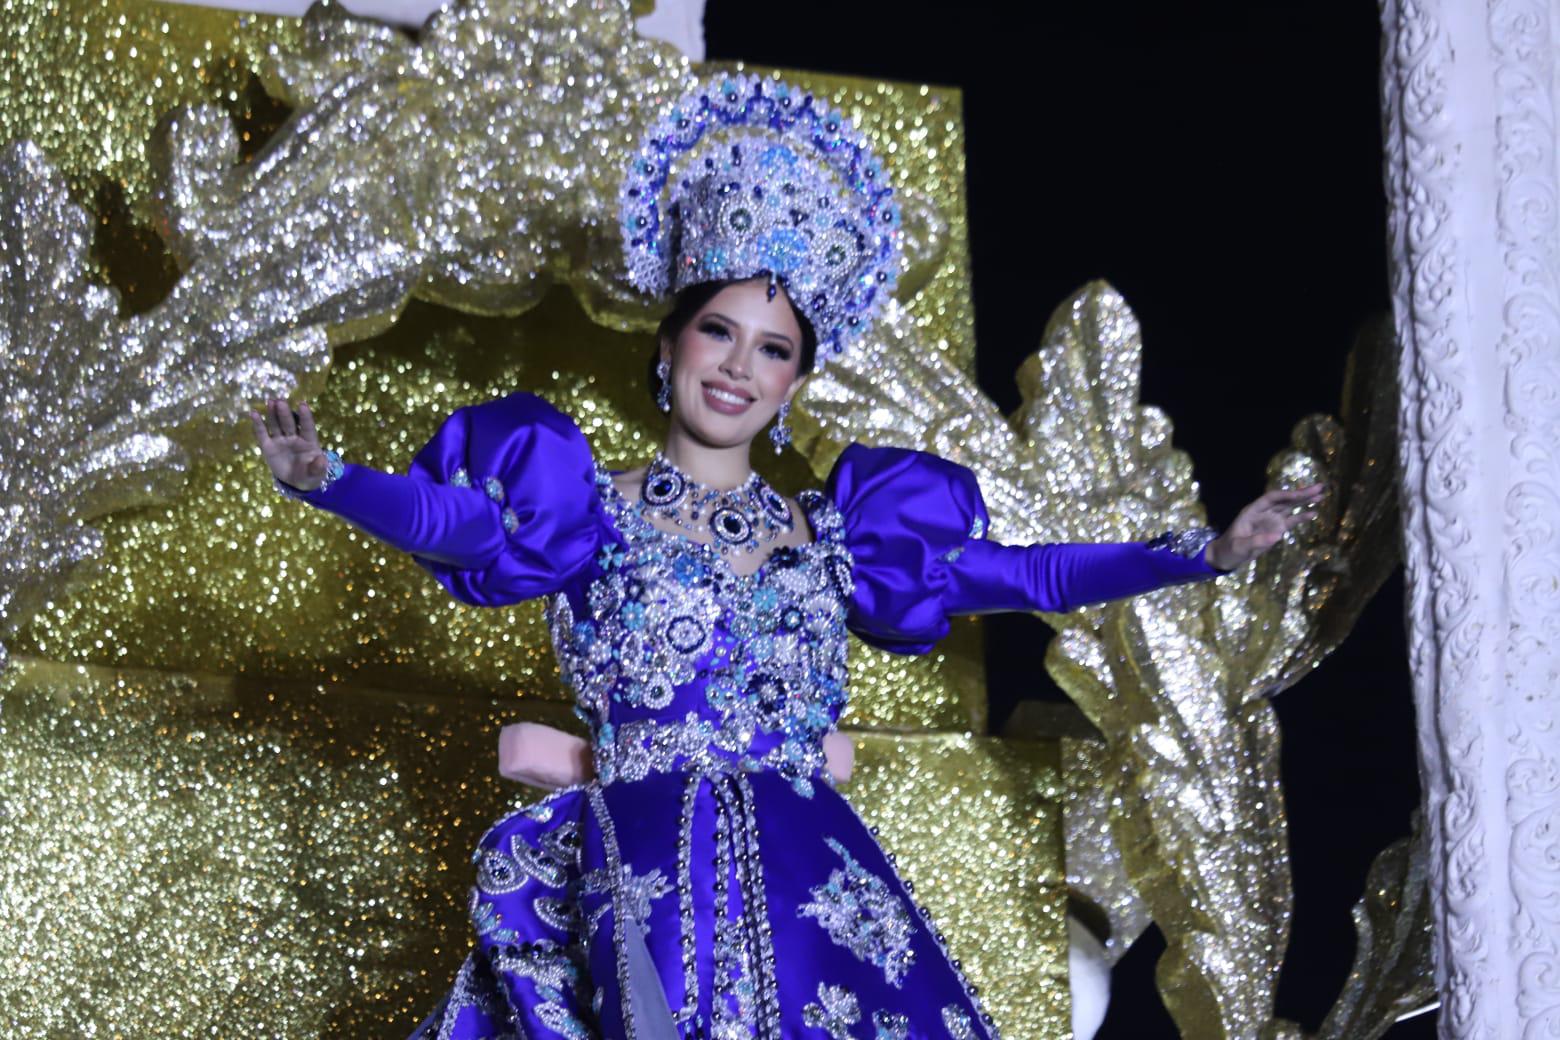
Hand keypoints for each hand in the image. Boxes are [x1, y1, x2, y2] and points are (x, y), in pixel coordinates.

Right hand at [249, 396, 327, 490]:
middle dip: (285, 413)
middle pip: (289, 423)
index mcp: (309, 442)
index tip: (303, 404)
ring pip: (276, 424)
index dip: (305, 417)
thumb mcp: (316, 474)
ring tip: (270, 402)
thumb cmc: (309, 474)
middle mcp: (294, 438)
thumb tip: (322, 460)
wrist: (295, 481)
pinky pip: (262, 434)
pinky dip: (258, 424)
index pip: (307, 427)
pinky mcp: (268, 446)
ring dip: (273, 413)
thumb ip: (318, 467)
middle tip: (280, 401)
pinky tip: (254, 413)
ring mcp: (281, 440)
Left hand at [1205, 482, 1325, 570]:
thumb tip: (1278, 535)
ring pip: (1289, 507)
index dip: (1286, 495)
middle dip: (1300, 494)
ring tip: (1321, 495)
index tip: (1301, 494)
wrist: (1225, 557)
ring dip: (1304, 502)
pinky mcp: (1275, 529)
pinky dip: (1301, 517)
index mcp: (1252, 511)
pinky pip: (1290, 521)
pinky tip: (1314, 513)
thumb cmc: (1229, 550)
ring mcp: (1270, 520)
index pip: (1272, 498)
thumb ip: (1256, 541)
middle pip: (1284, 500)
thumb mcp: (1239, 547)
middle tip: (1319, 487)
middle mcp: (1263, 512)